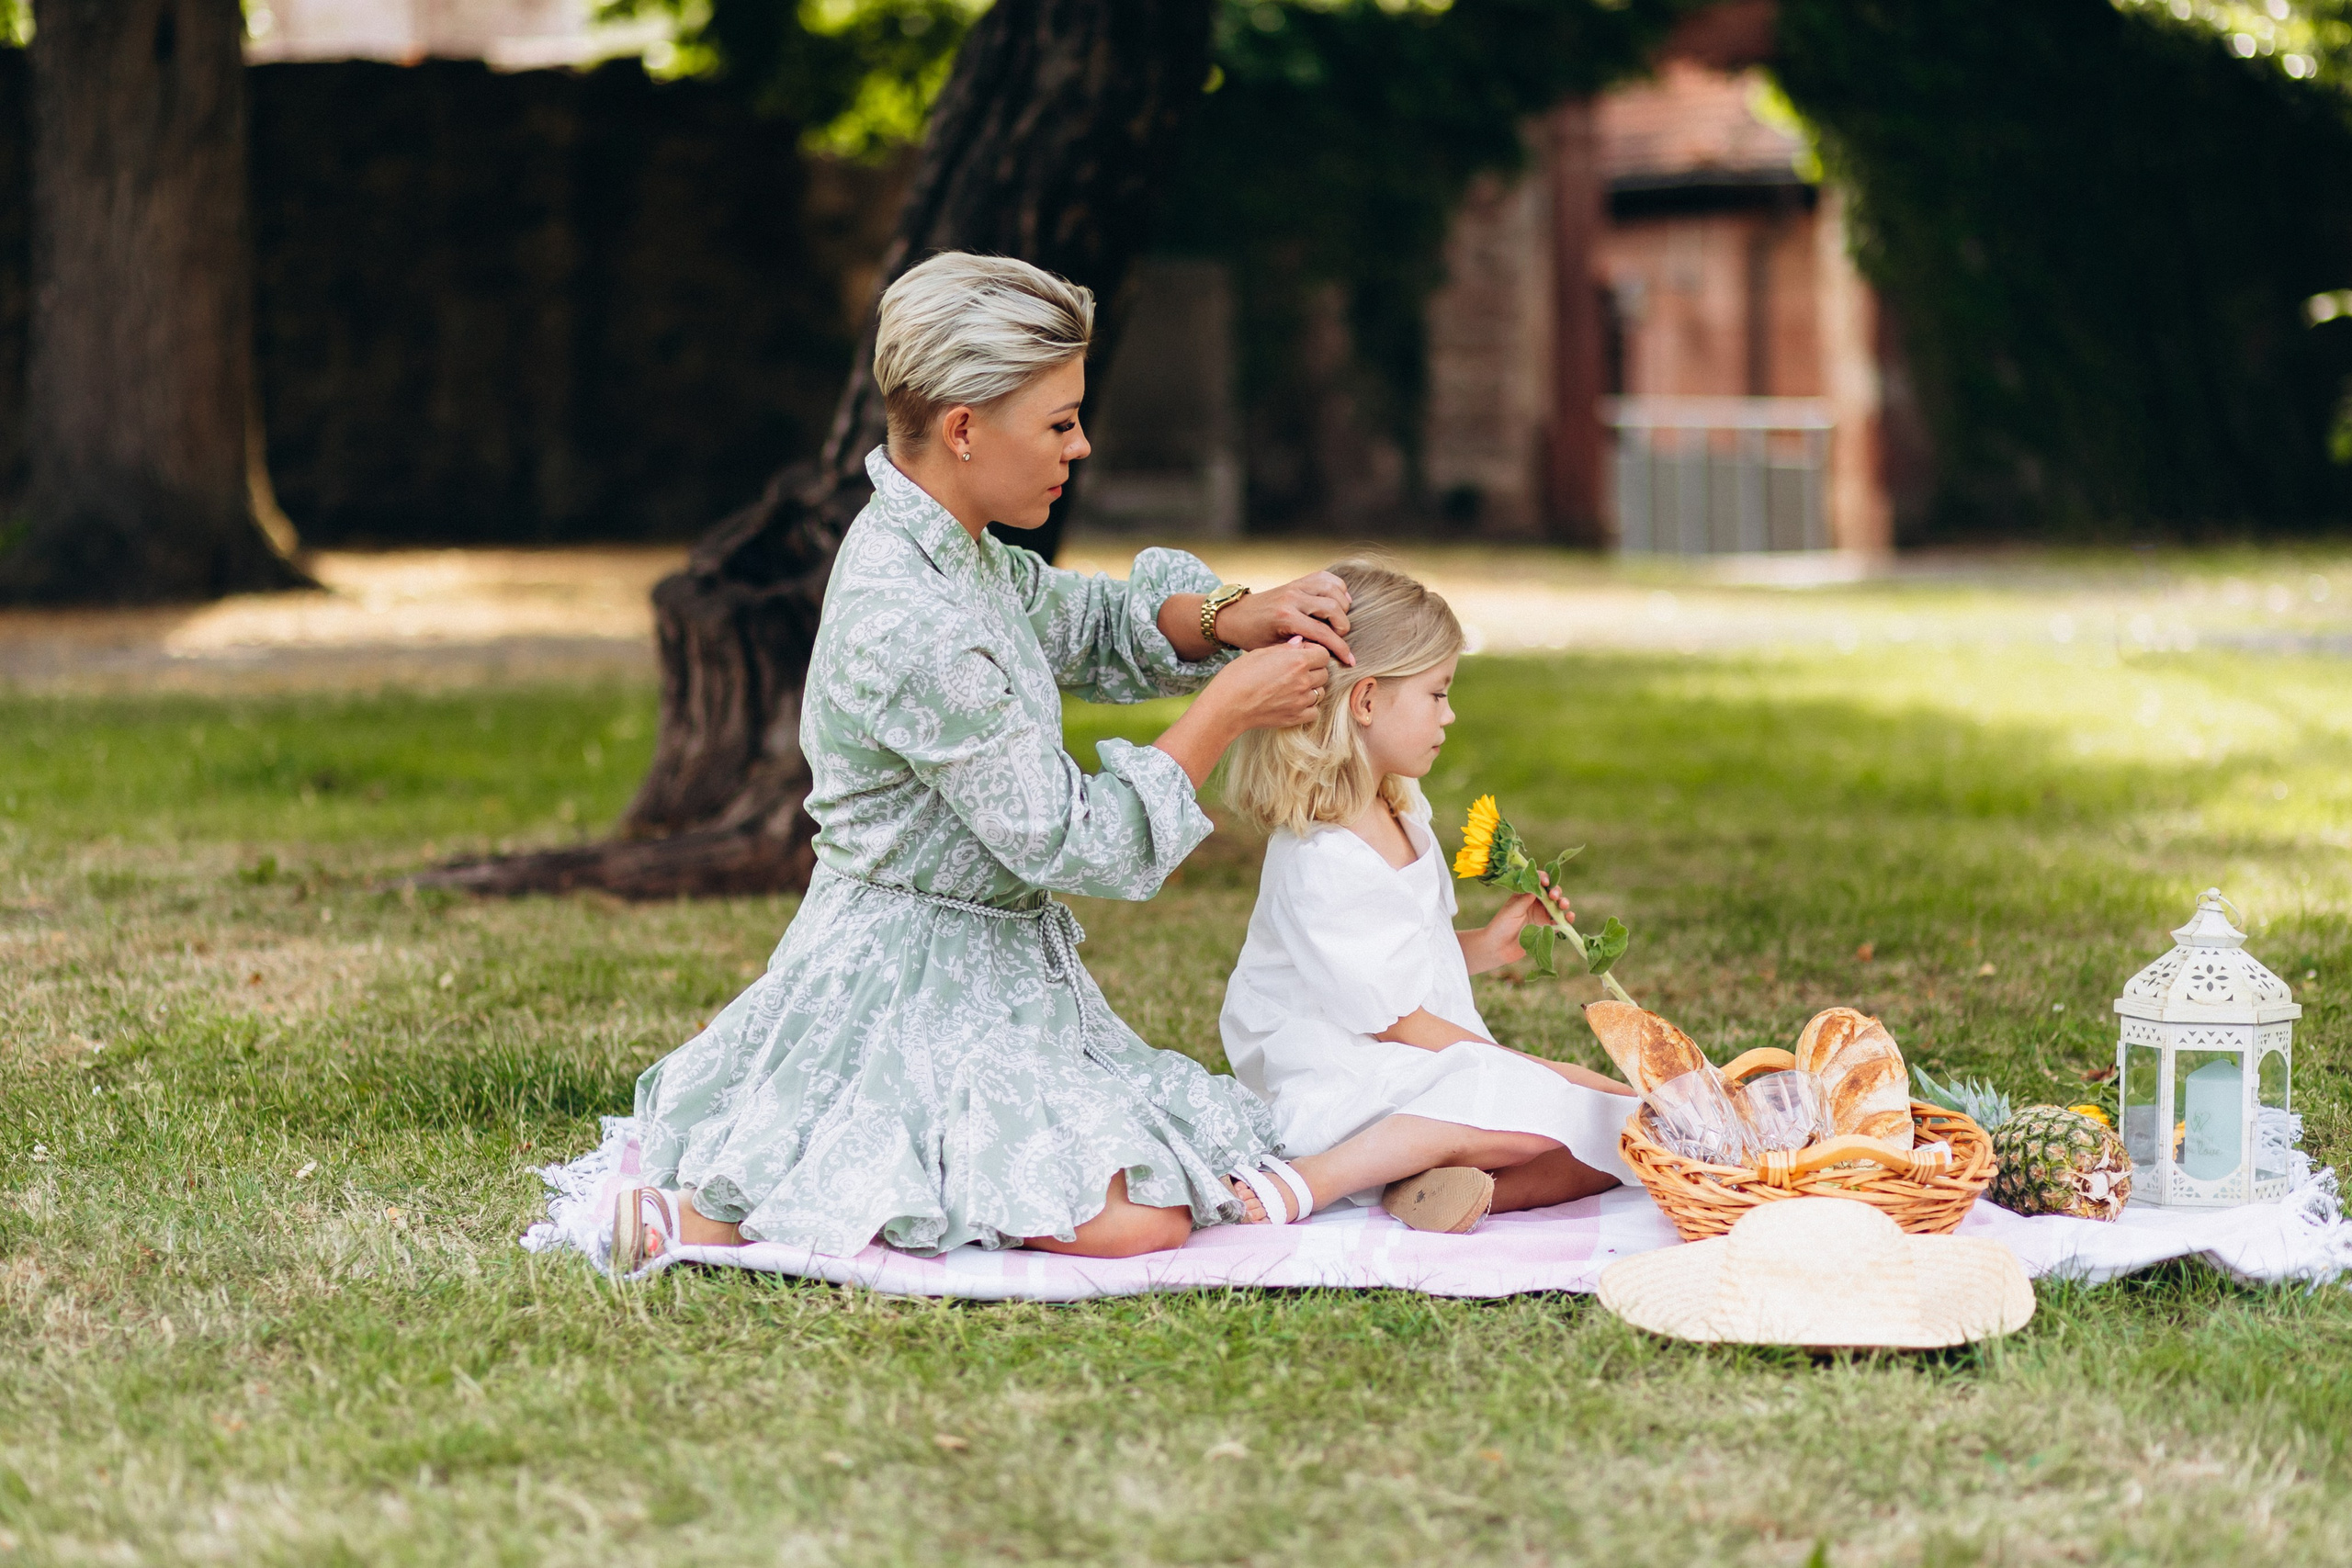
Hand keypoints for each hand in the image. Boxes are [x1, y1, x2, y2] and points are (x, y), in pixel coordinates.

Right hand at [1198, 639, 1332, 731]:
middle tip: (1296, 671)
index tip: (1304, 654)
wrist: (1227, 705)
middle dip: (1314, 670)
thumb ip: (1285, 648)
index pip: (1323, 654)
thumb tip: (1300, 643)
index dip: (1315, 652)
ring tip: (1293, 687)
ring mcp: (1301, 701)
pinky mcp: (1295, 717)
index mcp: (1297, 660)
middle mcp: (1303, 681)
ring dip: (1311, 688)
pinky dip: (1308, 707)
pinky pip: (1314, 711)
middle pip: (1324, 673)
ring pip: (1320, 692)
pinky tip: (1294, 702)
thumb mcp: (1260, 653)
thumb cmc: (1238, 675)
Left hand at [1213, 571, 1355, 665]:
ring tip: (1339, 621)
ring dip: (1342, 606)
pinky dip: (1337, 588)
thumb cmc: (1252, 636)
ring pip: (1333, 590)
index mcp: (1285, 618)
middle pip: (1333, 608)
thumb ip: (1299, 650)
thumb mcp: (1274, 649)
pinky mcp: (1297, 581)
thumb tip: (1325, 653)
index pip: (1323, 633)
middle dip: (1343, 627)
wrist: (1236, 616)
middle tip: (1339, 638)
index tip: (1349, 659)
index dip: (1340, 648)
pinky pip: (1325, 578)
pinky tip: (1337, 602)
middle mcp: (1292, 598)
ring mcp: (1296, 586)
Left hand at [1464, 874, 1568, 973]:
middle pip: (1551, 893)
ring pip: (1558, 906)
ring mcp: (1542, 916)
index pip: (1537, 882)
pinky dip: (1567, 919)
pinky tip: (1569, 917)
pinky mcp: (1547, 929)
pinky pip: (1560, 923)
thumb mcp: (1512, 910)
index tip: (1546, 881)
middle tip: (1554, 896)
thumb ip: (1525, 899)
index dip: (1544, 879)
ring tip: (1564, 905)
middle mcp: (1536, 904)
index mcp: (1525, 895)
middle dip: (1556, 891)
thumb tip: (1538, 887)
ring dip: (1563, 903)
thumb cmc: (1501, 926)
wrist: (1499, 948)